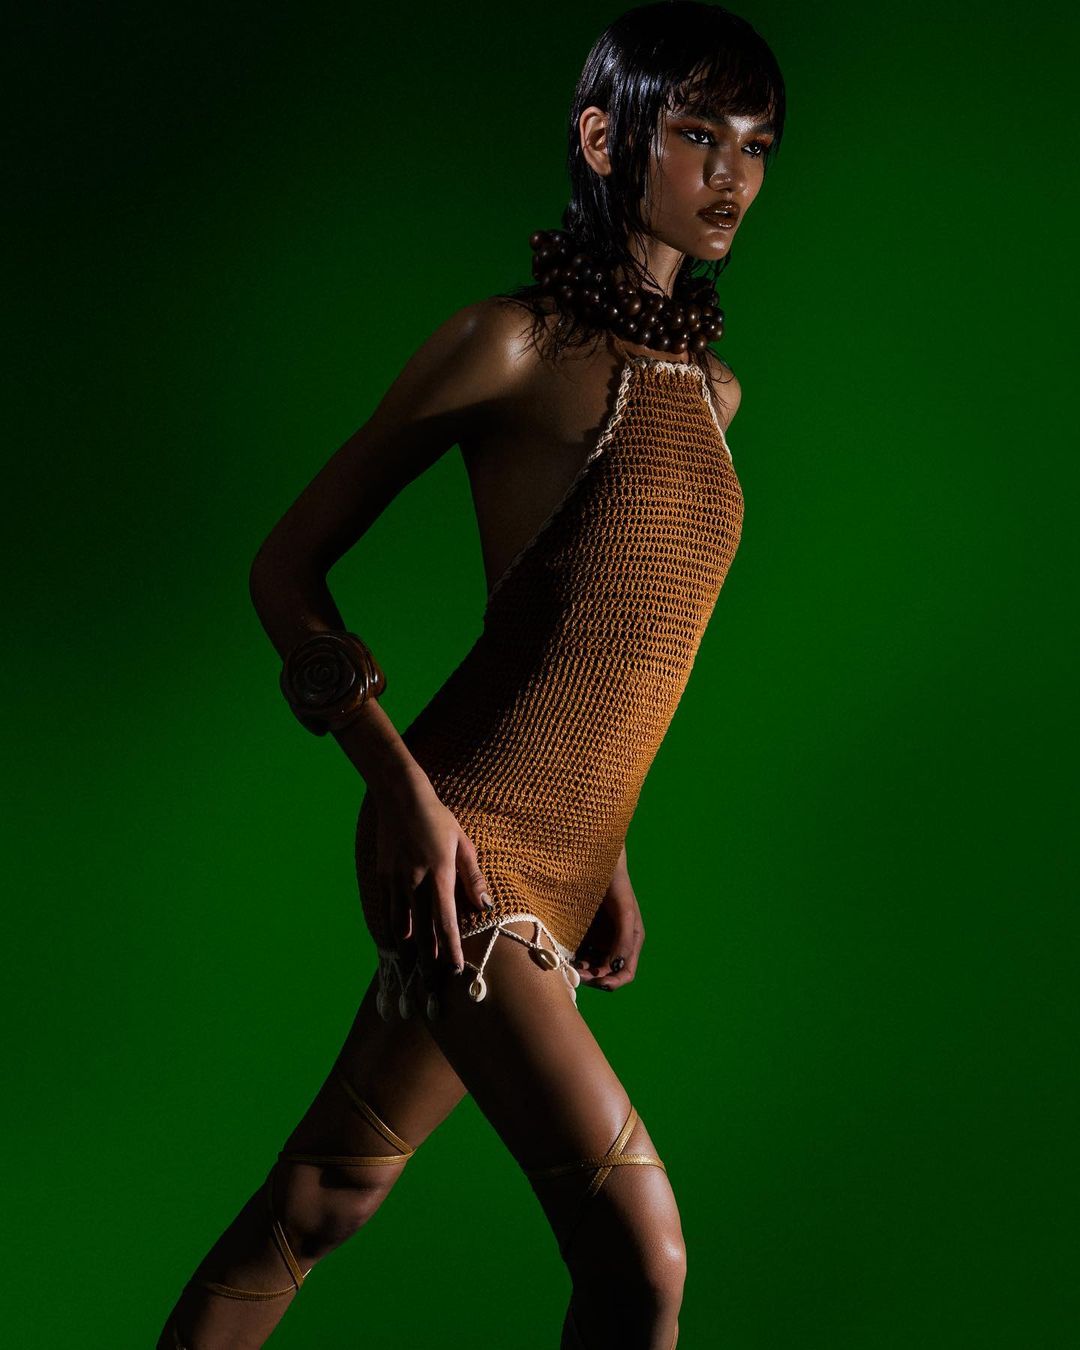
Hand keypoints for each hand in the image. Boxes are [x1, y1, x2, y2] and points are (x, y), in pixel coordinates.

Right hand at [372, 768, 492, 985]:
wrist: (400, 797)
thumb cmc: (438, 819)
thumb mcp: (463, 844)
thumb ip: (473, 878)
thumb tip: (485, 907)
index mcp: (439, 875)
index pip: (445, 922)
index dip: (451, 949)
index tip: (456, 972)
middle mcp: (415, 883)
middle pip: (422, 932)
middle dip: (428, 963)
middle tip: (431, 989)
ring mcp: (395, 881)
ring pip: (401, 926)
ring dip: (409, 953)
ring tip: (413, 975)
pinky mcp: (382, 876)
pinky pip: (387, 911)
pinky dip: (392, 931)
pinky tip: (396, 946)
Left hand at [573, 846, 643, 991]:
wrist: (596, 864)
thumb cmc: (616, 886)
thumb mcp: (624, 911)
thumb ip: (624, 939)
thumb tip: (615, 966)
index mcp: (630, 942)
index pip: (624, 972)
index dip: (614, 981)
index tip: (600, 982)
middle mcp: (614, 945)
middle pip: (605, 974)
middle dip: (593, 978)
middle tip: (576, 975)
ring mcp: (597, 940)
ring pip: (589, 966)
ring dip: (580, 971)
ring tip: (567, 966)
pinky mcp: (582, 934)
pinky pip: (577, 953)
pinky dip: (571, 958)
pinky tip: (561, 955)